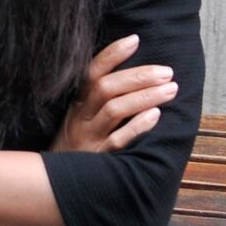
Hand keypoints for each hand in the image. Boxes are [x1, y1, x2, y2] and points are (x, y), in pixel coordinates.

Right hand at [50, 34, 176, 152]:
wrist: (55, 186)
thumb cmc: (77, 146)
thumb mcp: (80, 119)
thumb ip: (98, 98)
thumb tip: (134, 73)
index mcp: (78, 104)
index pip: (92, 72)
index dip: (112, 54)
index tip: (135, 39)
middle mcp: (81, 118)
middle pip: (106, 88)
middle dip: (138, 76)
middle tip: (167, 71)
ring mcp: (89, 138)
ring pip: (114, 110)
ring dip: (144, 96)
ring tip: (171, 89)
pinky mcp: (99, 159)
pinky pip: (118, 140)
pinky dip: (137, 126)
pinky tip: (156, 116)